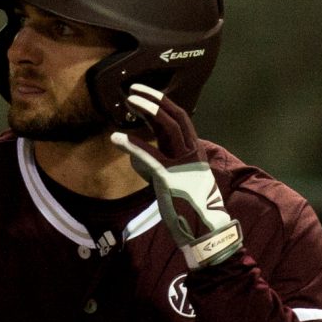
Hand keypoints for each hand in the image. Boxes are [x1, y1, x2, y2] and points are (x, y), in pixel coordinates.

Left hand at [112, 84, 240, 267]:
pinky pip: (150, 156)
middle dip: (155, 99)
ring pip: (167, 127)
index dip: (162, 105)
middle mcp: (191, 153)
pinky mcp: (170, 177)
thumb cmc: (189, 210)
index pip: (179, 121)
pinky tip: (117, 138)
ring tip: (129, 101)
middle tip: (135, 89)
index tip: (145, 95)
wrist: (205, 232)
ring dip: (147, 110)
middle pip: (176, 116)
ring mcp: (182, 164)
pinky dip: (132, 145)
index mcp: (194, 154)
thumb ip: (158, 167)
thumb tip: (137, 158)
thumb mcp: (175, 183)